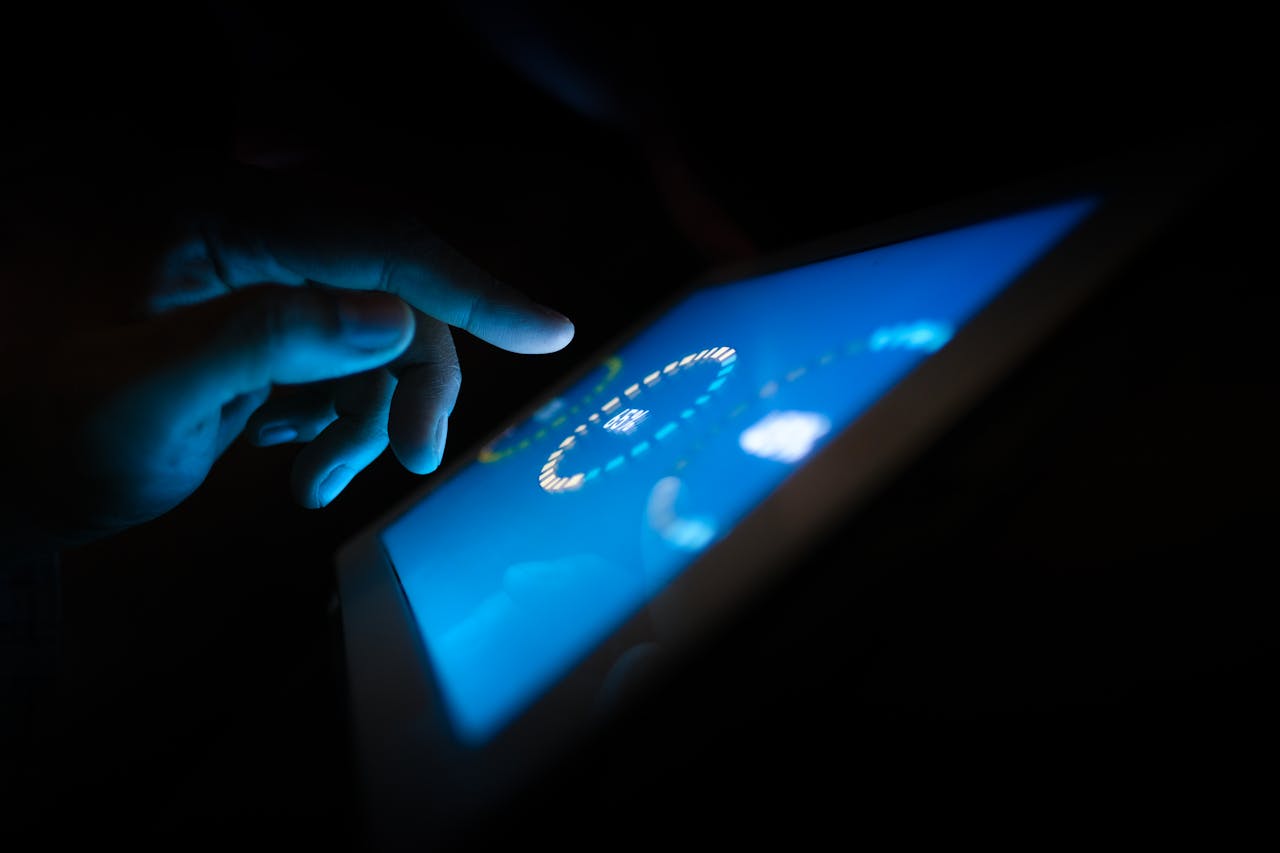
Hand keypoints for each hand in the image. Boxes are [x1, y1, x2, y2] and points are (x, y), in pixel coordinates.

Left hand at [0, 166, 573, 558]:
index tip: (547, 331)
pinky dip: (340, 422)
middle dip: (412, 378)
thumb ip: (258, 342)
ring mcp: (257, 289)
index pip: (369, 241)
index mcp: (216, 225)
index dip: (465, 285)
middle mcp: (249, 242)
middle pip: (386, 292)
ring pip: (371, 339)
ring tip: (313, 487)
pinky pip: (339, 368)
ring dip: (368, 415)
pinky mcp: (259, 333)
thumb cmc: (43, 436)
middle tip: (411, 461)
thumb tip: (388, 321)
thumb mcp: (138, 397)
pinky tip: (301, 466)